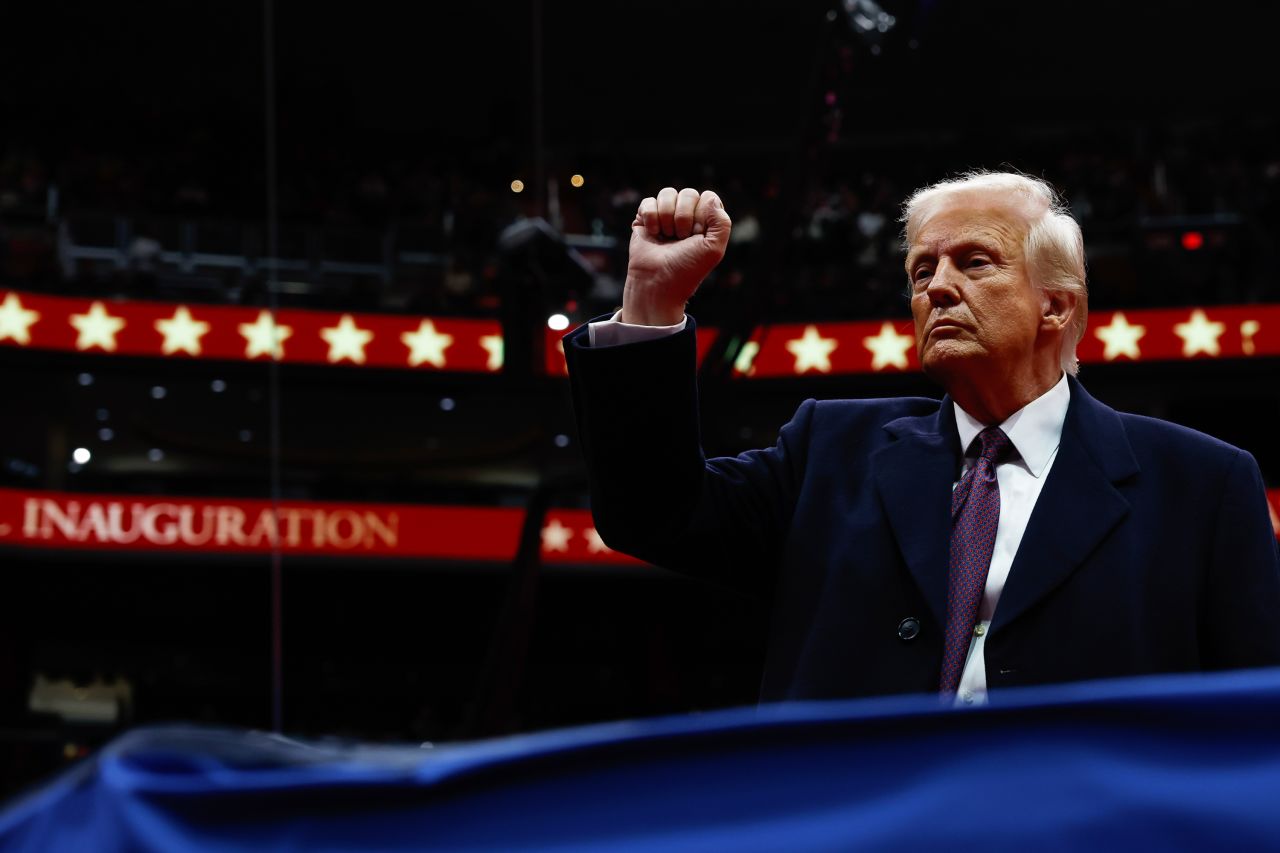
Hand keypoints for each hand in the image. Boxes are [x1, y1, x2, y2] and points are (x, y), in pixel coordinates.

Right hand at [621, 187, 731, 325]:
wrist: (658, 283)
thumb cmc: (687, 269)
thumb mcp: (714, 249)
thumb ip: (722, 222)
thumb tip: (709, 198)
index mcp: (705, 221)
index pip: (707, 198)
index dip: (702, 215)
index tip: (696, 237)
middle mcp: (686, 216)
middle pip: (688, 193)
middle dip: (683, 218)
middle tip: (680, 239)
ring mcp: (665, 216)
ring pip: (667, 193)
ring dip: (667, 217)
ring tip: (666, 237)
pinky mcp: (645, 219)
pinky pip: (648, 201)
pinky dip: (650, 218)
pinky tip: (652, 234)